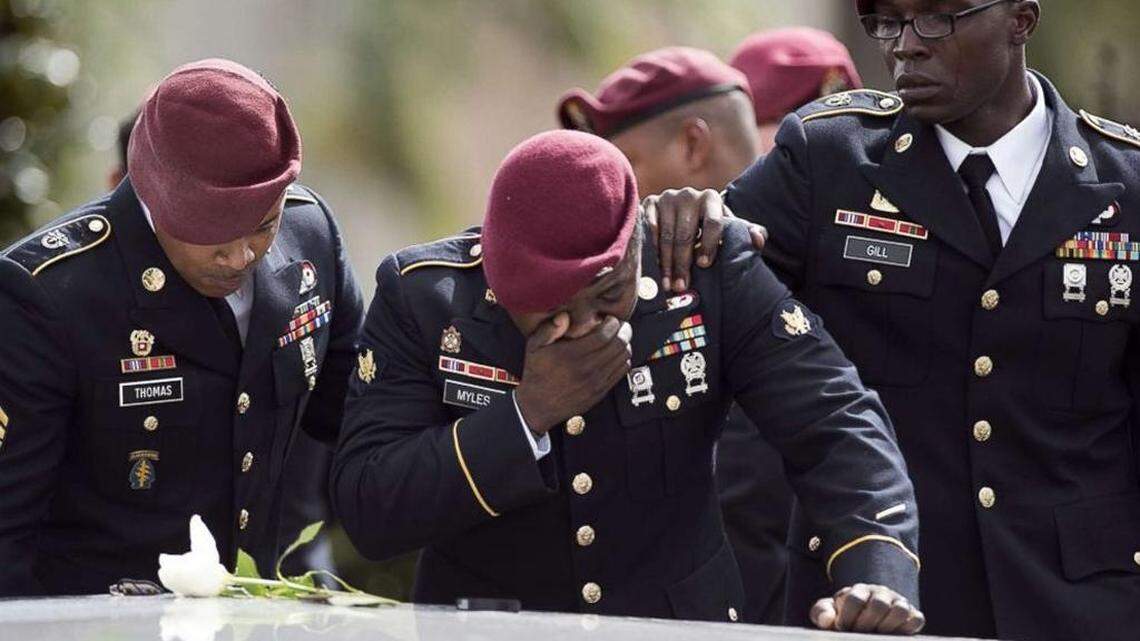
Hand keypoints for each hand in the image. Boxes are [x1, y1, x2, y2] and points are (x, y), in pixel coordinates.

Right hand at [514, 314, 631, 432]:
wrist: (538, 405)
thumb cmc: (537, 373)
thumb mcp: (534, 347)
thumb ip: (549, 329)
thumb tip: (564, 317)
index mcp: (571, 355)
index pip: (603, 336)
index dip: (612, 324)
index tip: (610, 318)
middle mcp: (586, 369)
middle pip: (618, 345)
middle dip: (623, 331)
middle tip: (620, 325)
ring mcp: (595, 382)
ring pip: (623, 358)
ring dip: (625, 344)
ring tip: (620, 337)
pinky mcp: (600, 391)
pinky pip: (621, 372)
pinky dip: (624, 359)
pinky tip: (617, 354)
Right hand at [642, 188, 766, 293]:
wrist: (682, 213)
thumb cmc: (711, 228)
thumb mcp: (731, 230)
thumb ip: (749, 235)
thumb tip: (758, 240)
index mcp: (711, 199)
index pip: (712, 222)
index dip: (709, 245)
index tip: (704, 265)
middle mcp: (688, 194)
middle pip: (685, 233)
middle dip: (683, 263)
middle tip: (681, 285)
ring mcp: (667, 198)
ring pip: (666, 236)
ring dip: (666, 263)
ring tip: (668, 284)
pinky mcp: (649, 203)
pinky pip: (649, 231)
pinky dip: (651, 251)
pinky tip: (654, 268)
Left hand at [810, 584, 924, 634]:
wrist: (866, 614)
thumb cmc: (844, 614)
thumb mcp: (829, 611)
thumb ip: (821, 613)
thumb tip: (829, 621)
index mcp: (859, 590)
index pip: (855, 599)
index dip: (847, 618)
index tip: (842, 629)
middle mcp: (881, 593)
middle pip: (878, 605)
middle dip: (866, 624)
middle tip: (859, 634)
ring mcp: (898, 602)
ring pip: (900, 609)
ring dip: (887, 626)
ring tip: (877, 635)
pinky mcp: (913, 614)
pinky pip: (917, 619)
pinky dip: (907, 628)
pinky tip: (893, 635)